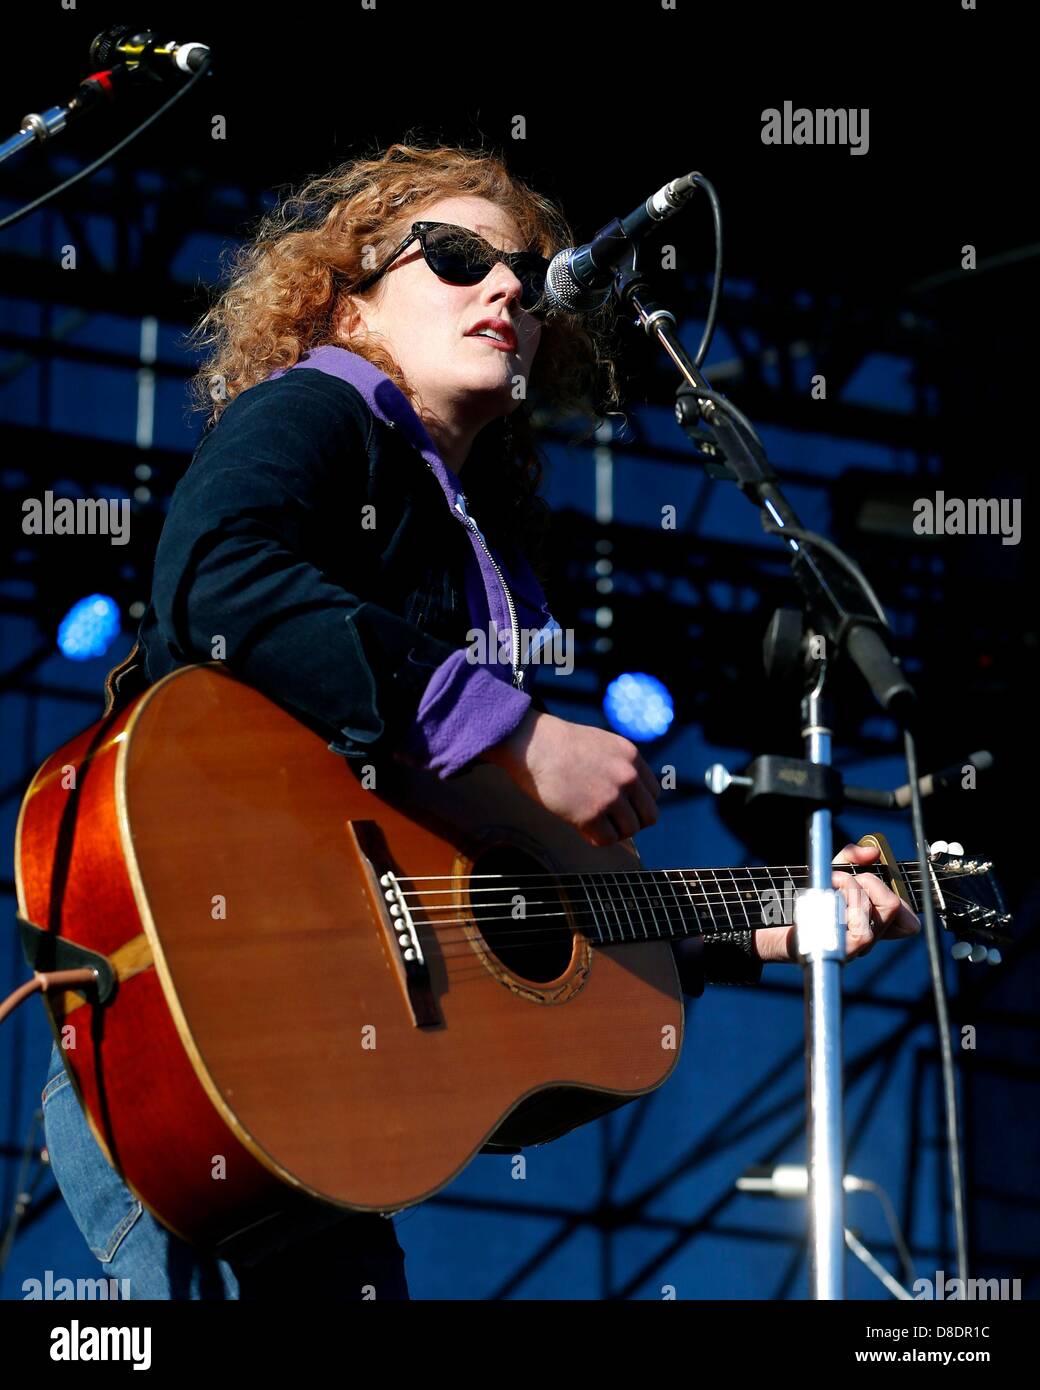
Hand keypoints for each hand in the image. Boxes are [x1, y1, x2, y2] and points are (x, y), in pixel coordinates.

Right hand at [481, 710, 659, 845]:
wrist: (532, 744)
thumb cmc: (559, 745)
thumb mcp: (602, 744)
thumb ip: (620, 766)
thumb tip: (628, 796)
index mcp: (632, 757)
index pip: (653, 793)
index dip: (636, 803)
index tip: (620, 806)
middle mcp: (627, 777)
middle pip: (649, 816)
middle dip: (630, 821)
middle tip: (610, 820)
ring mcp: (611, 796)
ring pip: (630, 830)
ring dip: (613, 831)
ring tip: (593, 823)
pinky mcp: (591, 815)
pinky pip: (607, 840)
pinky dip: (596, 838)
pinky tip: (582, 828)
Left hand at [754, 842, 921, 964]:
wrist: (773, 925)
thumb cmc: (804, 902)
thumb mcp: (829, 873)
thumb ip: (851, 858)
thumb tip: (872, 851)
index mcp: (871, 924)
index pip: (908, 921)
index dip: (897, 894)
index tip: (866, 877)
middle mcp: (869, 938)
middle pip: (894, 907)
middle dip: (871, 882)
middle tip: (842, 878)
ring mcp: (858, 947)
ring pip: (880, 909)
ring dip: (853, 885)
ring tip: (828, 883)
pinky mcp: (845, 951)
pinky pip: (862, 923)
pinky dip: (846, 896)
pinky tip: (825, 893)